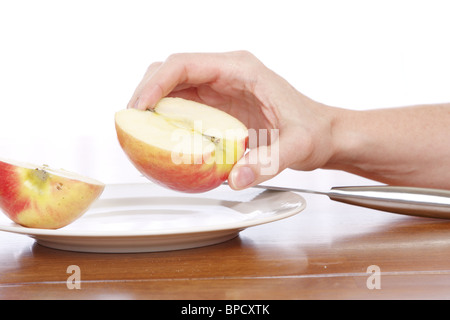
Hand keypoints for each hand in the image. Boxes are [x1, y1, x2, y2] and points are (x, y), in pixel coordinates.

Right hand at [128, 51, 336, 188]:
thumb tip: (235, 179)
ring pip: (171, 87)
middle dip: (145, 93)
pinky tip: (161, 139)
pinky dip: (165, 120)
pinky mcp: (218, 106)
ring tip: (139, 133)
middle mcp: (226, 74)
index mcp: (240, 70)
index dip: (154, 83)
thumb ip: (268, 162)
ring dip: (151, 107)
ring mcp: (220, 89)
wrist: (322, 134)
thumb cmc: (312, 130)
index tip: (139, 108)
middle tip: (131, 123)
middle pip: (170, 72)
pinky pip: (182, 106)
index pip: (184, 64)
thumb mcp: (296, 147)